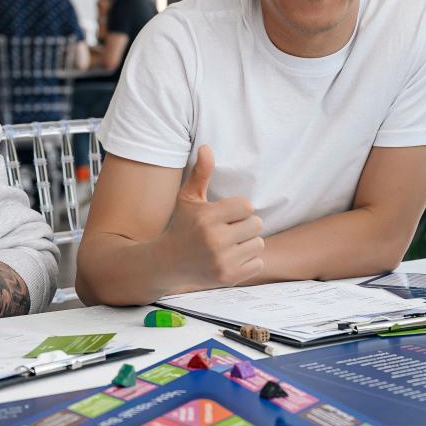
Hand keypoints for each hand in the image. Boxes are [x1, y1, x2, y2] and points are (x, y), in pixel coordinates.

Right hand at [164, 145, 263, 288]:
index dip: (239, 209)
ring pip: (259, 244)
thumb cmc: (182, 226)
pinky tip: (231, 259)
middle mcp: (214, 240)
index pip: (247, 206)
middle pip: (257, 224)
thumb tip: (206, 147)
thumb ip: (201, 173)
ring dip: (248, 243)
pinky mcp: (228, 278)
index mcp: (207, 217)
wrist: (166, 264)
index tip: (226, 215)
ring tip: (230, 245)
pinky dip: (248, 261)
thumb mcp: (188, 198)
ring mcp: (222, 261)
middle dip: (245, 226)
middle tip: (229, 231)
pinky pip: (258, 263)